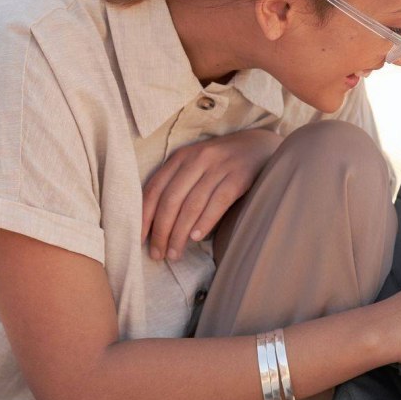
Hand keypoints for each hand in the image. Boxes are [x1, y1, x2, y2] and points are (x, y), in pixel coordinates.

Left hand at [142, 129, 282, 260]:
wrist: (261, 145)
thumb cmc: (224, 163)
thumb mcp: (197, 165)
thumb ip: (180, 185)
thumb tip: (158, 224)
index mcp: (181, 157)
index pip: (155, 189)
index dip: (144, 216)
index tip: (139, 239)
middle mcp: (197, 159)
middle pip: (171, 199)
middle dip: (161, 231)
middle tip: (157, 254)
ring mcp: (219, 166)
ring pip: (192, 204)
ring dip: (180, 233)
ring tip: (174, 254)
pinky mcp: (239, 176)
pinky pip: (218, 202)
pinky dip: (205, 221)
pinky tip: (196, 237)